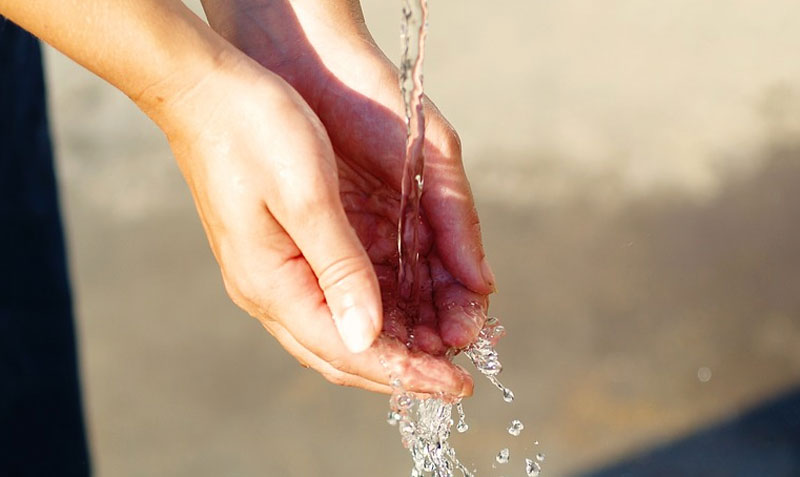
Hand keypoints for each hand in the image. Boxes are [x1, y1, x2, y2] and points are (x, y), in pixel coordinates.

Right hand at [201, 0, 496, 389]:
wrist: (204, 90)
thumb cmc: (254, 130)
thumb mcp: (307, 196)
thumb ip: (340, 269)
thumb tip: (367, 336)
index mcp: (272, 283)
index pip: (348, 351)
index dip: (405, 373)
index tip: (456, 387)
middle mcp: (268, 290)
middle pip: (342, 353)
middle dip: (401, 370)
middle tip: (454, 379)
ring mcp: (270, 273)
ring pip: (338, 331)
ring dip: (390, 345)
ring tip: (440, 349)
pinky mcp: (280, 252)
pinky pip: (331, 300)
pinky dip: (373, 313)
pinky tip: (404, 310)